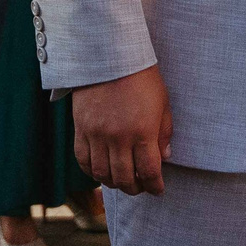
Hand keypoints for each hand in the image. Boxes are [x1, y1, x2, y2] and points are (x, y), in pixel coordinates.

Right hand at [73, 64, 172, 194]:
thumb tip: (164, 158)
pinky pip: (83, 160)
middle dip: (135, 188)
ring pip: (103, 174)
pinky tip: (101, 171)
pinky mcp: (80, 129)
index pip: (149, 171)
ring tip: (122, 180)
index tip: (158, 189)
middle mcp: (118, 137)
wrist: (109, 55)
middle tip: (141, 187)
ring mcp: (97, 134)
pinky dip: (92, 172)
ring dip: (114, 183)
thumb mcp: (162, 103)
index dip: (155, 186)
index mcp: (142, 131)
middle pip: (125, 178)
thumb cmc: (142, 77)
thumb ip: (164, 133)